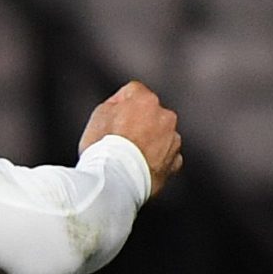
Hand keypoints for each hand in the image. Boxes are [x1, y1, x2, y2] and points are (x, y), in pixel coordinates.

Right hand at [81, 81, 181, 195]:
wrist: (116, 181)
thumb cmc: (104, 149)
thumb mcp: (98, 115)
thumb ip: (115, 104)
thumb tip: (121, 105)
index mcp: (146, 101)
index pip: (133, 92)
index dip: (119, 104)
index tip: (110, 119)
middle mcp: (165, 117)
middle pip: (151, 114)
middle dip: (139, 124)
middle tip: (119, 140)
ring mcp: (173, 141)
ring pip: (161, 136)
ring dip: (149, 142)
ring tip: (129, 158)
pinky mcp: (174, 163)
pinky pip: (166, 158)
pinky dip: (156, 161)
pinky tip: (140, 168)